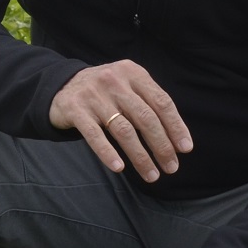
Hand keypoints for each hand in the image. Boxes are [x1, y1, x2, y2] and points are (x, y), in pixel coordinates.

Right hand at [48, 60, 192, 182]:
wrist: (62, 85)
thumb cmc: (105, 92)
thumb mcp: (128, 86)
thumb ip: (148, 103)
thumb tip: (177, 138)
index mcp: (133, 73)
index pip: (162, 102)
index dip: (176, 127)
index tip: (185, 149)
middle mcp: (115, 81)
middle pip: (145, 118)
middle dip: (161, 146)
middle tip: (171, 167)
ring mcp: (94, 95)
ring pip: (123, 130)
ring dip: (140, 156)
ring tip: (151, 174)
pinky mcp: (75, 109)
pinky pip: (94, 135)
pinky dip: (107, 153)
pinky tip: (119, 168)